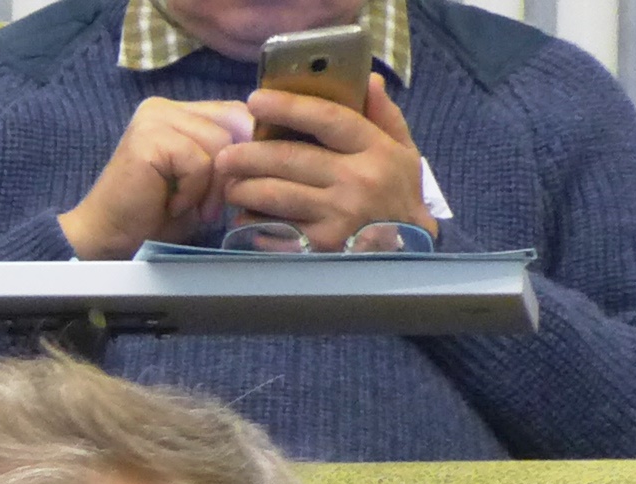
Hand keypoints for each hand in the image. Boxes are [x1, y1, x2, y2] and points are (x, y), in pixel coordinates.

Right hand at [58, 96, 248, 258]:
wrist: (107, 238)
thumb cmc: (154, 215)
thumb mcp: (203, 179)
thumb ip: (227, 154)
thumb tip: (268, 145)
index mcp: (178, 111)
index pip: (236, 112)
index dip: (249, 146)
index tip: (240, 183)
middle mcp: (164, 107)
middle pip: (233, 122)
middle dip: (233, 169)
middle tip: (214, 206)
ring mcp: (154, 119)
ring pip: (219, 143)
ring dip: (212, 187)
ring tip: (190, 209)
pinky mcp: (148, 138)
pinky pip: (199, 161)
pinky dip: (193, 192)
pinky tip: (172, 206)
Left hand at [216, 77, 429, 249]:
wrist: (409, 252)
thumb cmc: (399, 195)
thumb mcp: (404, 152)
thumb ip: (384, 115)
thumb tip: (368, 79)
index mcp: (376, 150)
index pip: (328, 119)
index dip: (289, 107)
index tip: (256, 100)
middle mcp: (357, 180)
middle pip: (289, 158)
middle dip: (248, 155)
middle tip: (225, 155)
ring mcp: (337, 215)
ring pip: (275, 194)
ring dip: (243, 189)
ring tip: (230, 186)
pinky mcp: (320, 246)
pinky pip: (275, 229)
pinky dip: (253, 223)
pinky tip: (243, 219)